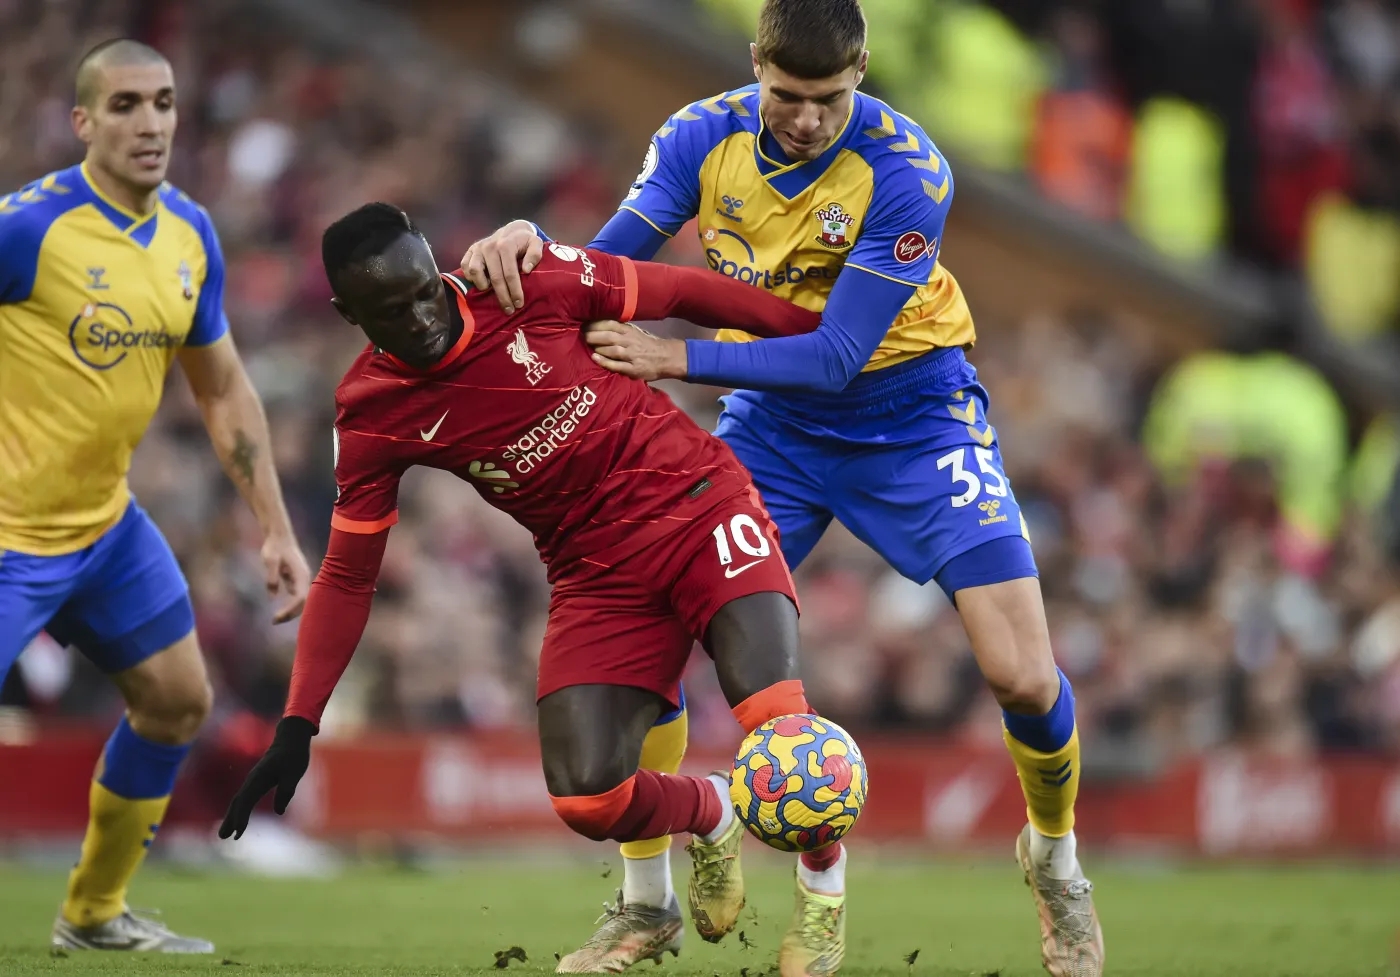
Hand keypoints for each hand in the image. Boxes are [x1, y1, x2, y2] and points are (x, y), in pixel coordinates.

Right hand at [218, 716, 315, 839]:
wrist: (291, 738)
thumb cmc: (294, 754)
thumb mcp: (294, 772)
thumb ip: (286, 790)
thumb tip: (279, 811)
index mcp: (259, 777)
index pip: (247, 800)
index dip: (241, 817)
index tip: (238, 832)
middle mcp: (253, 780)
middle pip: (238, 802)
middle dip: (230, 819)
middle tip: (223, 837)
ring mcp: (254, 781)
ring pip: (240, 801)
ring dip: (232, 816)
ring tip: (224, 835)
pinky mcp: (258, 782)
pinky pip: (246, 798)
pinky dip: (240, 810)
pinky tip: (238, 820)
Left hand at [262, 533, 310, 623]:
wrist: (279, 536)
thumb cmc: (275, 547)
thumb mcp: (270, 560)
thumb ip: (272, 577)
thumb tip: (272, 597)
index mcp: (301, 574)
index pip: (299, 598)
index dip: (290, 609)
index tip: (276, 616)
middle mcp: (304, 579)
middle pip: (303, 602)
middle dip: (291, 614)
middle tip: (274, 621)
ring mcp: (301, 580)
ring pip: (301, 601)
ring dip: (291, 611)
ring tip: (276, 619)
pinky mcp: (296, 580)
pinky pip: (296, 597)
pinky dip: (290, 606)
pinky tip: (280, 613)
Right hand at [460, 219, 545, 314]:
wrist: (511, 231)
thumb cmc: (524, 242)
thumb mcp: (536, 243)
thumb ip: (535, 254)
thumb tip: (526, 269)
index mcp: (506, 245)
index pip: (510, 273)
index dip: (515, 291)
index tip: (519, 304)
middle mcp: (489, 246)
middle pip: (495, 277)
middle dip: (503, 296)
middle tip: (509, 309)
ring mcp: (478, 248)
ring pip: (474, 272)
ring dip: (483, 286)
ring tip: (493, 293)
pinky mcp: (470, 251)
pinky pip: (465, 268)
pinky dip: (472, 278)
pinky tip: (483, 283)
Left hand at [585, 320, 687, 381]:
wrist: (665, 357)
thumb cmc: (646, 344)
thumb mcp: (634, 332)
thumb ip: (619, 329)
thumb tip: (597, 324)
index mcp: (629, 331)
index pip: (610, 324)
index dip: (595, 323)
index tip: (583, 324)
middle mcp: (630, 341)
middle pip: (609, 336)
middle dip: (593, 335)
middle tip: (581, 335)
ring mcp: (632, 355)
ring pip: (612, 350)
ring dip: (598, 348)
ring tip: (587, 346)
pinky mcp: (634, 369)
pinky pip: (617, 365)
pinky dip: (605, 362)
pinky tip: (595, 358)